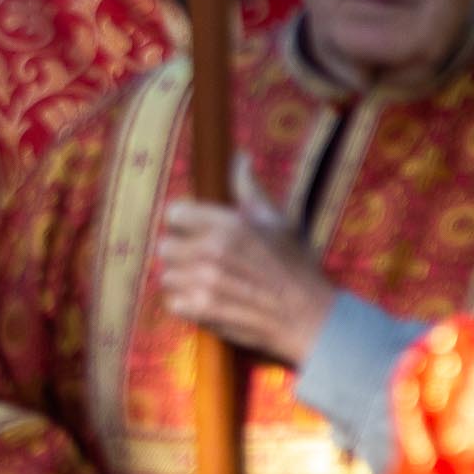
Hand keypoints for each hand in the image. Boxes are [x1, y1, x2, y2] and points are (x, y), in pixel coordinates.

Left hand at [158, 159, 334, 366]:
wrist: (309, 317)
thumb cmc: (295, 267)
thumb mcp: (277, 222)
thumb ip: (249, 189)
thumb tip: (238, 156)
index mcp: (229, 224)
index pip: (174, 213)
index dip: (183, 222)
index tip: (195, 231)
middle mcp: (213, 250)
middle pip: (164, 245)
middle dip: (181, 253)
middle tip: (203, 261)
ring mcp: (205, 281)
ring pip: (166, 275)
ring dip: (183, 280)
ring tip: (209, 283)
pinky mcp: (203, 310)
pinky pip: (172, 302)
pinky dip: (186, 304)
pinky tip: (208, 302)